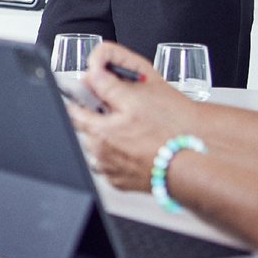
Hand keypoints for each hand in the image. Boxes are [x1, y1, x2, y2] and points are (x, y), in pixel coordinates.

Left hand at [67, 42, 196, 191]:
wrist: (183, 168)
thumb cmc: (164, 138)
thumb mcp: (135, 102)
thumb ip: (108, 87)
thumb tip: (92, 76)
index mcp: (99, 133)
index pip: (73, 112)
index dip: (80, 99)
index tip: (84, 94)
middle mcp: (99, 155)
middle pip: (88, 130)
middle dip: (98, 120)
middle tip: (120, 114)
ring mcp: (109, 171)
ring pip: (99, 148)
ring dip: (108, 139)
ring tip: (131, 133)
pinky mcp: (119, 182)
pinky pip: (111, 164)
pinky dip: (119, 156)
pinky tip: (136, 150)